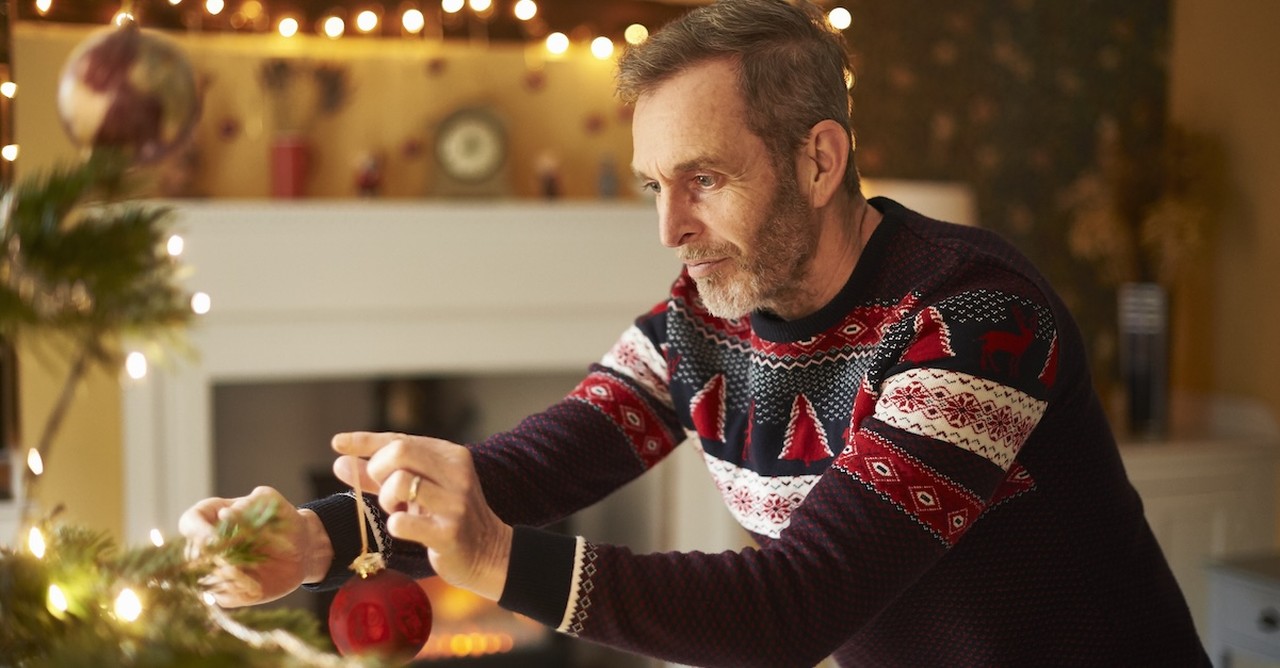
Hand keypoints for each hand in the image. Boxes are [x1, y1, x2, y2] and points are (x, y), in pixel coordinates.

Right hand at [178, 486, 333, 607]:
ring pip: (205, 579)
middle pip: (193, 555)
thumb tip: (225, 515)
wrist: (301, 548)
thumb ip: (252, 501)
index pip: (189, 523)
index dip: (198, 531)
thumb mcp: (272, 502)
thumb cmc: (282, 520)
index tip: (216, 537)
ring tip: (250, 573)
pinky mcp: (228, 592)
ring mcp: (216, 570)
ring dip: (226, 578)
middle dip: (213, 559)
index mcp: (210, 517)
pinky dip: (237, 593)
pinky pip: (222, 598)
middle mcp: (207, 546)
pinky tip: (256, 586)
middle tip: (235, 561)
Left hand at [332, 432, 512, 600]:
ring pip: (400, 481)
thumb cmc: (447, 518)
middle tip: (383, 490)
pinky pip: (403, 522)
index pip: (400, 438)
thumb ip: (380, 476)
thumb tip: (340, 461)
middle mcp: (456, 473)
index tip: (338, 443)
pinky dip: (394, 525)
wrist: (488, 554)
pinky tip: (403, 528)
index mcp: (451, 455)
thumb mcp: (419, 491)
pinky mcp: (449, 532)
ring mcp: (455, 502)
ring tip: (396, 509)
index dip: (365, 440)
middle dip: (378, 469)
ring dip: (386, 498)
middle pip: (400, 451)